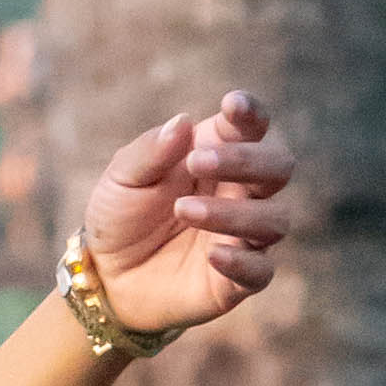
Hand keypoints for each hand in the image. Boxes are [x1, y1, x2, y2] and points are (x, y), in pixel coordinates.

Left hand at [77, 90, 291, 342]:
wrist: (107, 276)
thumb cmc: (121, 215)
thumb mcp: (121, 179)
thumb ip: (150, 151)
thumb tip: (182, 122)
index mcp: (217, 154)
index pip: (251, 126)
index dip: (251, 113)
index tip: (232, 105)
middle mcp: (241, 191)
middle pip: (278, 166)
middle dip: (246, 160)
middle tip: (196, 161)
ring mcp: (243, 236)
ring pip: (274, 219)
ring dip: (233, 212)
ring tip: (183, 209)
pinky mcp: (237, 280)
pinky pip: (261, 270)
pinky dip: (243, 262)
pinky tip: (213, 255)